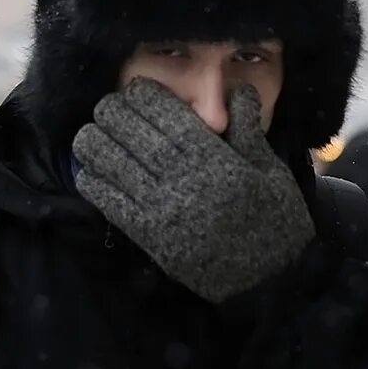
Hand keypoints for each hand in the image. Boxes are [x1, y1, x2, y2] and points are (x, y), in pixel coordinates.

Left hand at [74, 79, 314, 303]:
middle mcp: (182, 178)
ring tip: (93, 134)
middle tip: (109, 107)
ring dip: (94, 142)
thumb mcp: (270, 169)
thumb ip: (248, 129)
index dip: (142, 94)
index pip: (164, 112)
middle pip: (129, 130)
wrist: (271, 279)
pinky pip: (109, 202)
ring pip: (110, 162)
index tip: (136, 89)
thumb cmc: (276, 219)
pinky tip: (91, 172)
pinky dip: (93, 182)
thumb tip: (239, 91)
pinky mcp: (149, 237)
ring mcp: (162, 208)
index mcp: (213, 157)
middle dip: (112, 112)